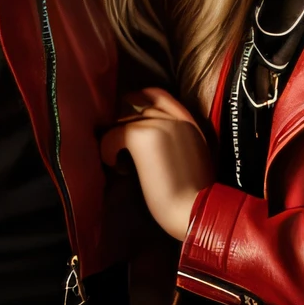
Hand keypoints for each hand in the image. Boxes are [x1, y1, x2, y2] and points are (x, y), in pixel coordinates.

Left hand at [99, 87, 212, 241]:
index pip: (157, 94)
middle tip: (121, 148)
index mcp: (190, 121)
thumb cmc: (194, 195)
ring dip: (117, 141)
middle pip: (134, 106)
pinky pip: (111, 136)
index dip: (138, 103)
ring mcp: (158, 123)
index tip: (129, 121)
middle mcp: (175, 117)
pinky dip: (108, 152)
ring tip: (123, 163)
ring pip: (122, 121)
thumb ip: (176, 139)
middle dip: (124, 125)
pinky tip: (119, 169)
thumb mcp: (193, 156)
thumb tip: (147, 136)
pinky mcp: (141, 136)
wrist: (195, 210)